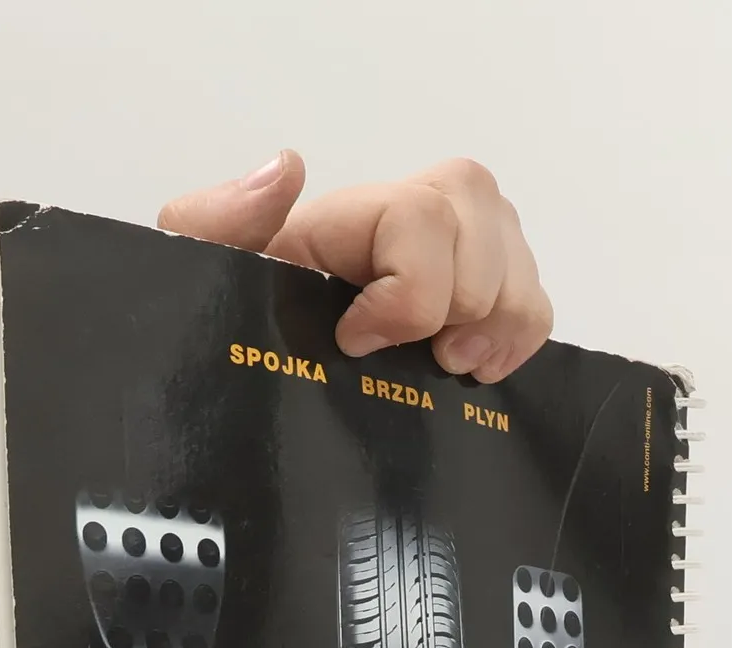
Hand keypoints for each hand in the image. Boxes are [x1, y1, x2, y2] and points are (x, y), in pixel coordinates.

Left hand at [158, 151, 552, 384]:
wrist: (244, 392)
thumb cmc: (224, 340)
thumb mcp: (198, 280)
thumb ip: (216, 222)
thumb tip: (285, 170)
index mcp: (348, 217)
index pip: (421, 217)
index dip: (408, 292)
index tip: (357, 342)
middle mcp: (411, 218)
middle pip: (484, 220)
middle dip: (460, 303)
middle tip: (424, 356)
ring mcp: (453, 257)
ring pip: (516, 260)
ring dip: (494, 323)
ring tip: (448, 364)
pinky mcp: (477, 305)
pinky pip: (533, 301)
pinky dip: (518, 336)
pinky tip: (476, 369)